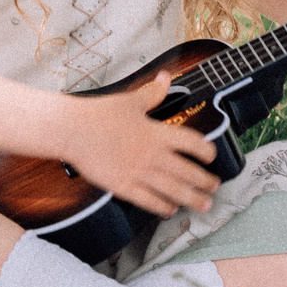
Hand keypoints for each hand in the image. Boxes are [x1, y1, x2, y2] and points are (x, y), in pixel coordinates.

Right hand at [67, 74, 221, 217]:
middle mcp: (152, 155)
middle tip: (214, 187)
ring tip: (204, 204)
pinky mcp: (123, 186)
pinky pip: (149, 201)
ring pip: (174, 190)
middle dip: (206, 182)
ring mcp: (138, 172)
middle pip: (189, 172)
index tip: (211, 156)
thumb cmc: (98, 114)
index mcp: (156, 133)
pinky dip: (163, 206)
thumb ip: (152, 93)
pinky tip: (170, 209)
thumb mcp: (129, 101)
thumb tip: (165, 78)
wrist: (71, 130)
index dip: (207, 151)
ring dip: (192, 198)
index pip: (192, 143)